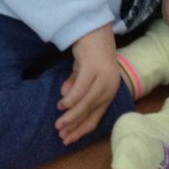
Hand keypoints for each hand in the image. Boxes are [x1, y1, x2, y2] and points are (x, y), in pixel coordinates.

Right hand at [55, 24, 120, 145]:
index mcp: (109, 92)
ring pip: (87, 104)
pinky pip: (82, 89)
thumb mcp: (82, 73)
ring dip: (72, 116)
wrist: (94, 28)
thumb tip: (65, 103)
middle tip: (60, 135)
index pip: (96, 117)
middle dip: (75, 126)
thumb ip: (75, 87)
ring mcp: (103, 78)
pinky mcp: (94, 68)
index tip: (67, 140)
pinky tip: (62, 106)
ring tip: (58, 124)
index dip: (81, 130)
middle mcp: (109, 88)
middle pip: (91, 113)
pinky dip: (71, 99)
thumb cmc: (89, 52)